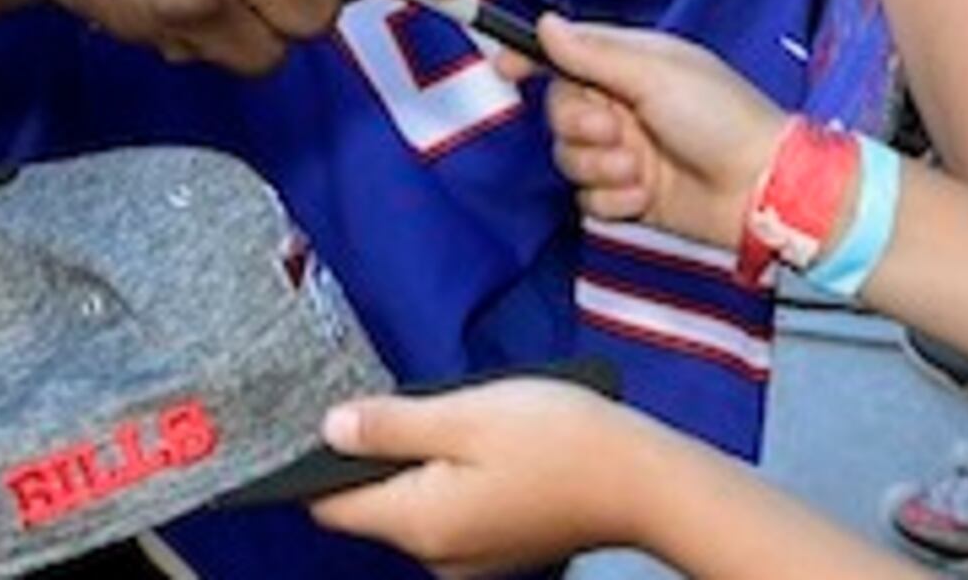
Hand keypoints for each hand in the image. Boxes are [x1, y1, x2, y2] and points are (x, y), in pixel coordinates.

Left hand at [311, 377, 678, 573]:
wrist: (644, 482)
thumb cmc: (559, 441)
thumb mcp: (464, 415)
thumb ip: (390, 425)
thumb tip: (330, 429)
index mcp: (418, 523)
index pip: (332, 505)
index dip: (323, 462)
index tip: (342, 417)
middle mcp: (436, 555)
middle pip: (376, 502)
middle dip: (387, 452)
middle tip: (430, 407)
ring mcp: (470, 559)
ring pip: (418, 503)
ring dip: (429, 460)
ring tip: (473, 422)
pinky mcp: (500, 550)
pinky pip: (455, 511)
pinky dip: (461, 477)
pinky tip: (498, 447)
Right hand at [538, 13, 787, 254]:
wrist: (760, 189)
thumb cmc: (722, 118)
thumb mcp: (657, 73)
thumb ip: (595, 53)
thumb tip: (546, 24)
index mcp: (632, 65)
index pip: (568, 55)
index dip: (533, 59)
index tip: (505, 67)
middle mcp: (624, 106)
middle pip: (559, 111)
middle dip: (579, 125)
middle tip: (615, 130)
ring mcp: (625, 153)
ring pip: (568, 158)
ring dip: (600, 166)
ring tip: (641, 168)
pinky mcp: (628, 195)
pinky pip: (588, 198)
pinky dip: (613, 199)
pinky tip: (646, 195)